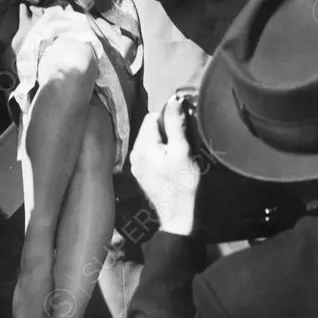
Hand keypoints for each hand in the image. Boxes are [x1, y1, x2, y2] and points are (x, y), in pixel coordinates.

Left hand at [130, 94, 199, 235]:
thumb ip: (176, 125)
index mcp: (142, 146)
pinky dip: (159, 153)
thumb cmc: (183, 183)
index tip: (181, 130)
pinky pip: (149, 153)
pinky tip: (170, 164)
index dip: (168, 119)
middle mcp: (134, 153)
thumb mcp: (183, 151)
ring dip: (163, 142)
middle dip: (165, 131)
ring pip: (149, 140)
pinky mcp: (140, 173)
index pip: (151, 117)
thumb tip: (173, 102)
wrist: (178, 215)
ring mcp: (136, 164)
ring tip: (177, 155)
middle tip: (181, 145)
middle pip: (149, 128)